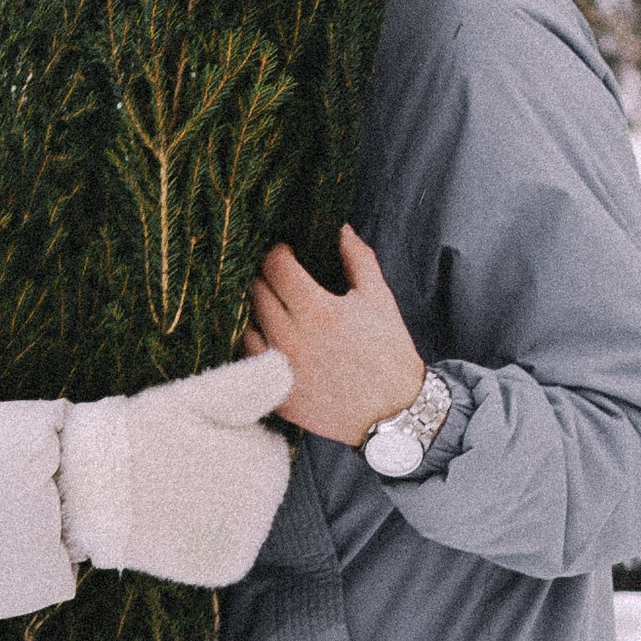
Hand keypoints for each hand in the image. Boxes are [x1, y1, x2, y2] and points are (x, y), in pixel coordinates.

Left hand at [248, 228, 427, 444]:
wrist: (394, 412)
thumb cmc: (389, 352)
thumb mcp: (379, 298)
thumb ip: (358, 258)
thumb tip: (340, 229)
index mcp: (318, 310)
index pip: (276, 266)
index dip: (278, 253)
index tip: (285, 253)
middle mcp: (292, 338)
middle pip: (257, 292)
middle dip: (265, 278)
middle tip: (278, 278)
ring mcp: (281, 369)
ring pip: (246, 325)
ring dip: (256, 311)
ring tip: (273, 307)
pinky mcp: (277, 394)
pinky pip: (250, 360)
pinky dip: (257, 344)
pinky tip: (271, 337)